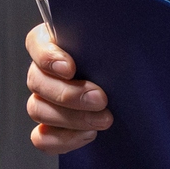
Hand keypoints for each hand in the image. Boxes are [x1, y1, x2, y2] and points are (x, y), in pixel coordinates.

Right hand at [24, 23, 113, 153]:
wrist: (133, 92)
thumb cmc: (123, 60)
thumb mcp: (118, 43)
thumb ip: (110, 38)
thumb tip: (119, 29)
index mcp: (54, 43)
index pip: (36, 44)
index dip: (48, 57)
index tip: (70, 67)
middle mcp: (43, 72)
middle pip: (37, 81)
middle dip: (70, 94)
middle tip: (101, 99)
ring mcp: (43, 101)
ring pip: (37, 109)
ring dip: (72, 118)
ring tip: (104, 119)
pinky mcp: (49, 128)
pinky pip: (41, 139)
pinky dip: (63, 139)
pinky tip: (89, 134)